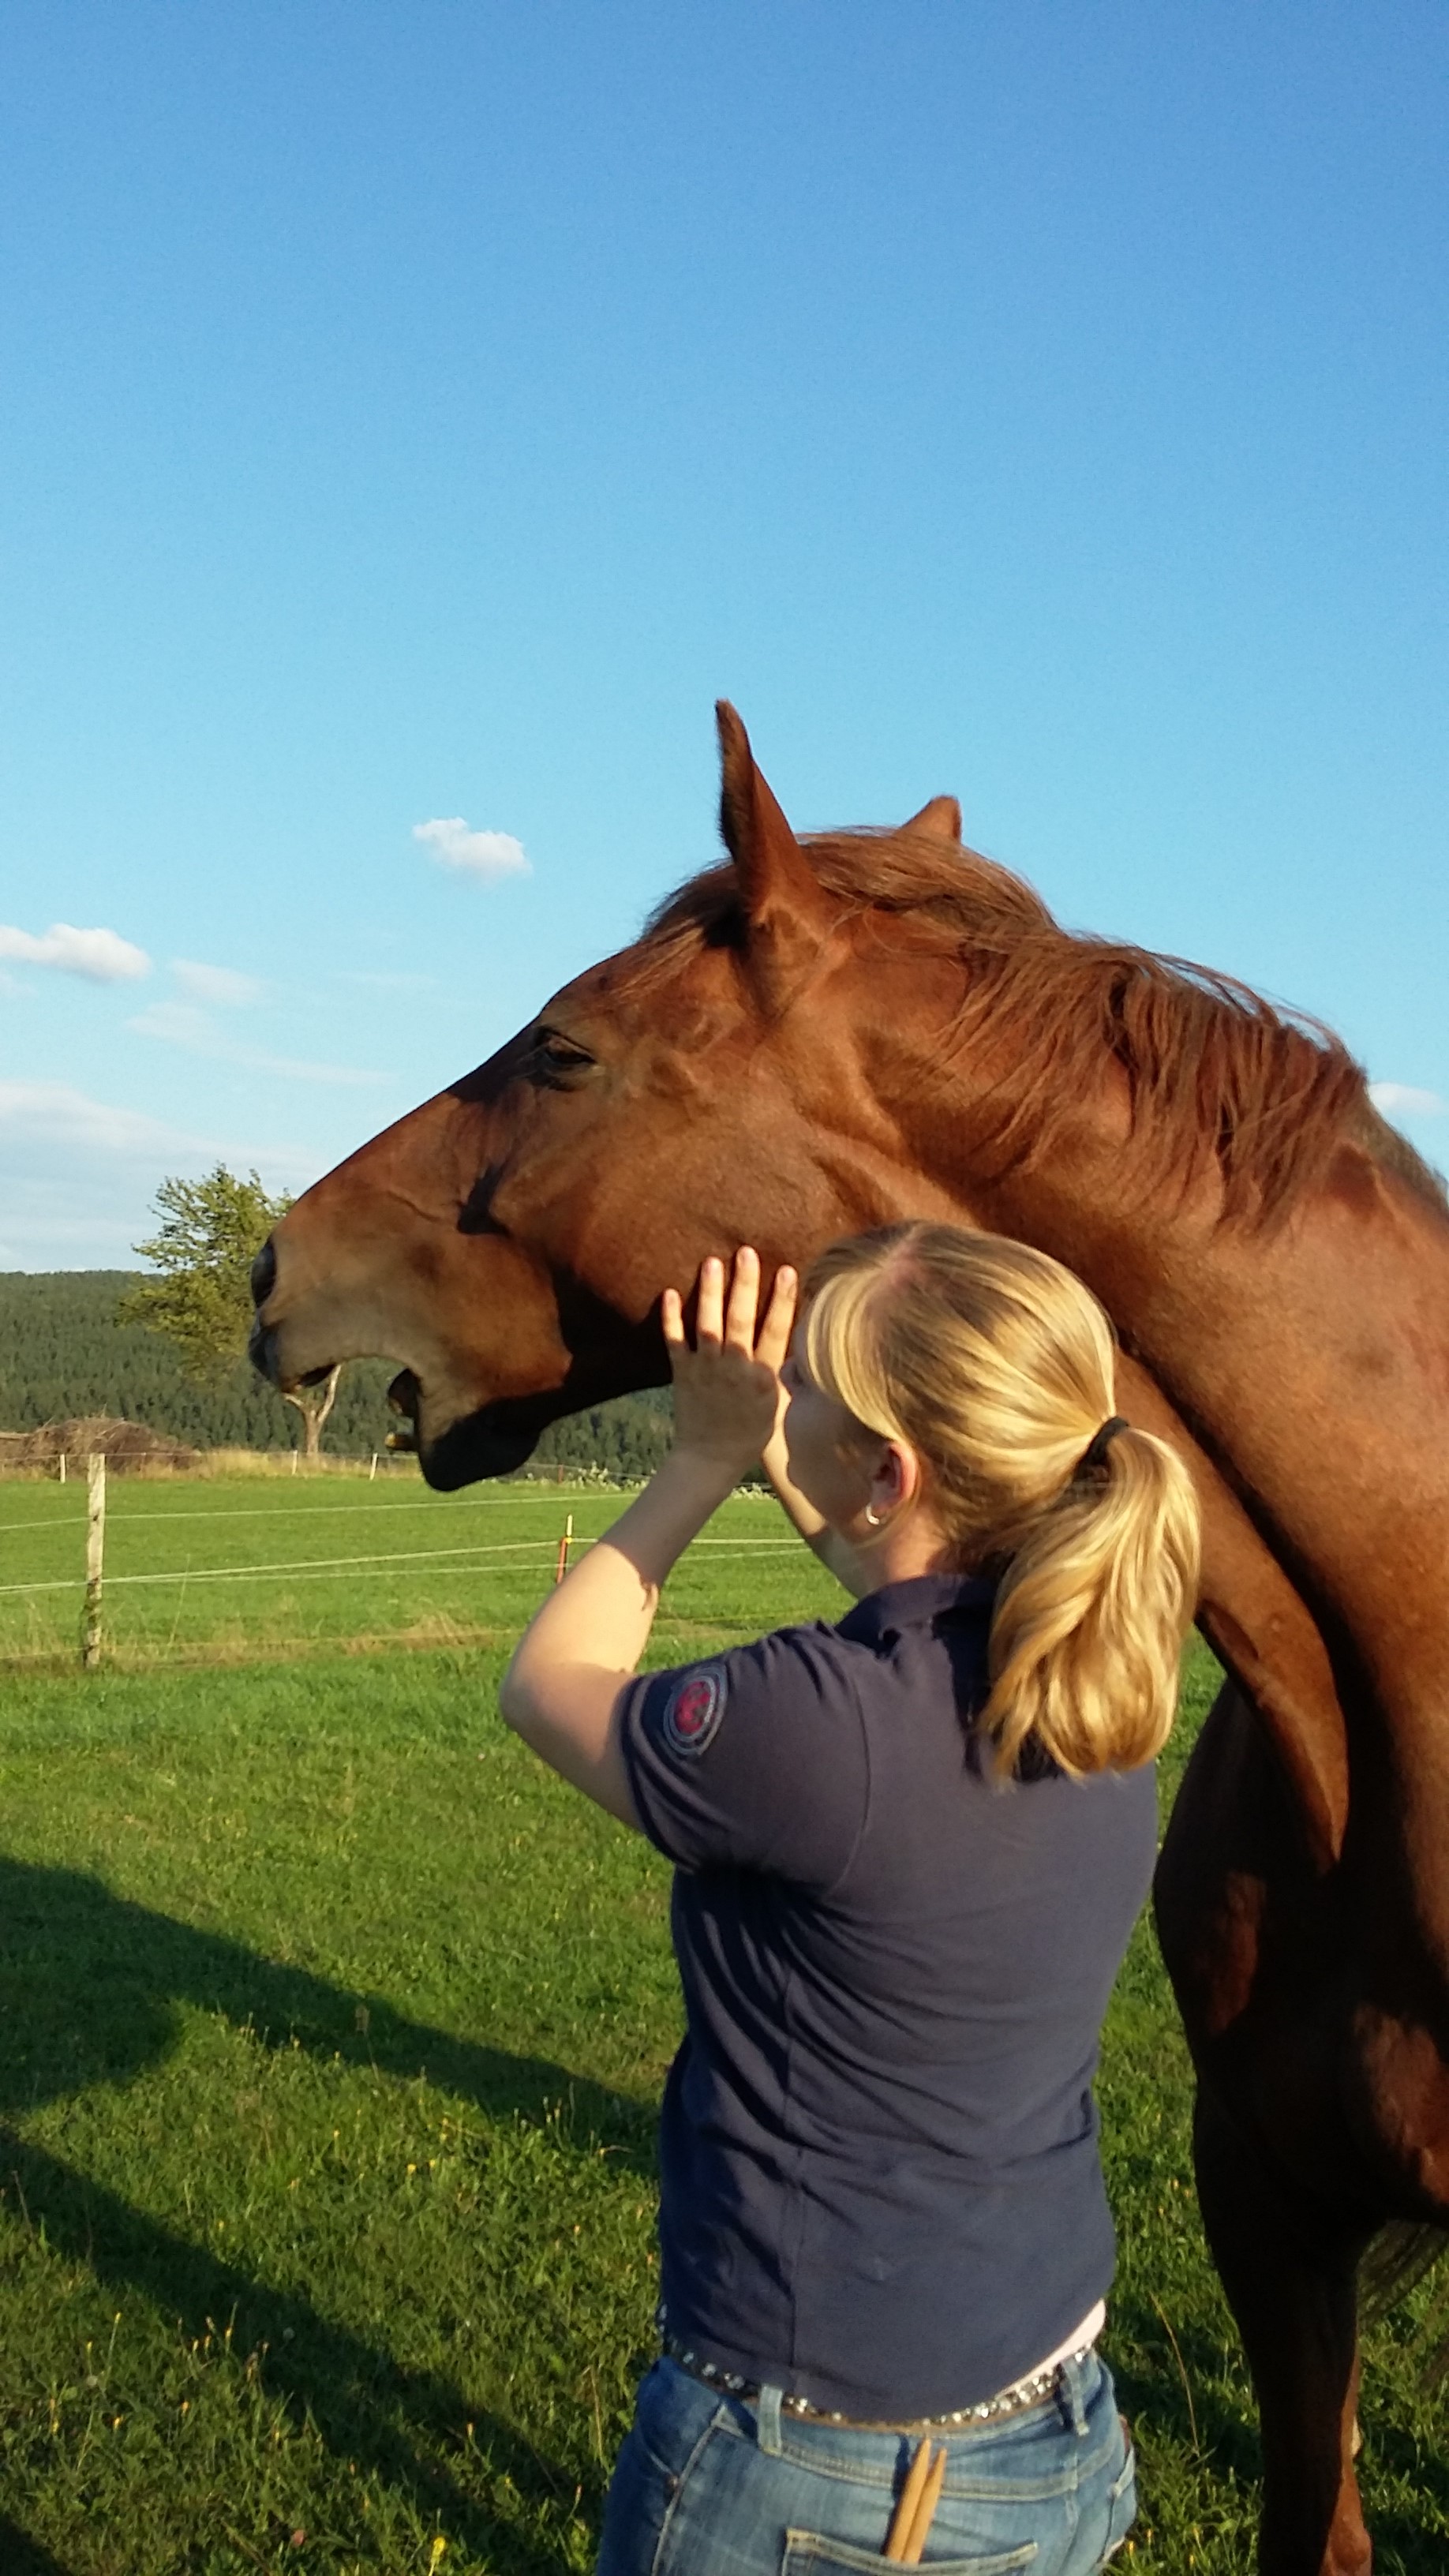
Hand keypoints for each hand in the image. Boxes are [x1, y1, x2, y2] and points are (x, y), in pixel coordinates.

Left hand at [662, 1248, 797, 1478]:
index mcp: (763, 1377)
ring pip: (709, 1324)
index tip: (786, 1271)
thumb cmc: (748, 1432)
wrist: (709, 1458)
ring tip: (712, 1261)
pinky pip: (674, 1342)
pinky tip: (669, 1292)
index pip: (776, 1331)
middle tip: (746, 1253)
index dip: (782, 1300)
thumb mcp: (773, 1403)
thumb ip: (776, 1367)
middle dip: (745, 1285)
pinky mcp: (682, 1373)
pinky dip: (671, 1319)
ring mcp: (706, 1369)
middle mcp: (735, 1369)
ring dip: (710, 1292)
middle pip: (742, 1320)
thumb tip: (787, 1334)